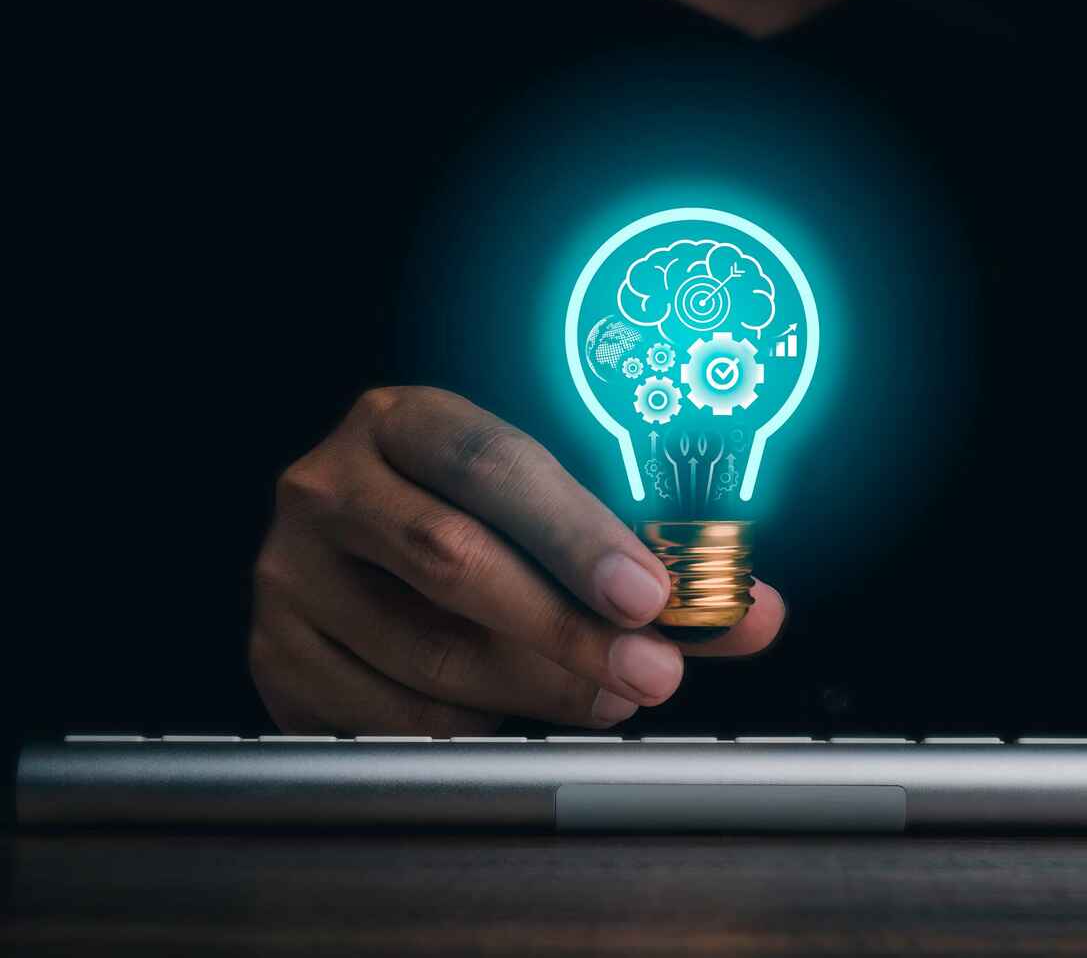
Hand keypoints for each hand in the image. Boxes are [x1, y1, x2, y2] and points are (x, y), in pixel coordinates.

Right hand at [249, 387, 784, 734]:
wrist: (347, 537)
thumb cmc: (471, 514)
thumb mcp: (540, 506)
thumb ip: (645, 558)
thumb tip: (751, 614)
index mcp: (400, 421)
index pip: (489, 465)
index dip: (575, 532)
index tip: (652, 594)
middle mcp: (328, 485)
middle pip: (451, 560)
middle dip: (568, 628)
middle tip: (652, 671)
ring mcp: (289, 573)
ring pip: (423, 651)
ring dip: (534, 688)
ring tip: (608, 696)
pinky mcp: (275, 654)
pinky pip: (386, 715)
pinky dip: (469, 726)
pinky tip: (518, 714)